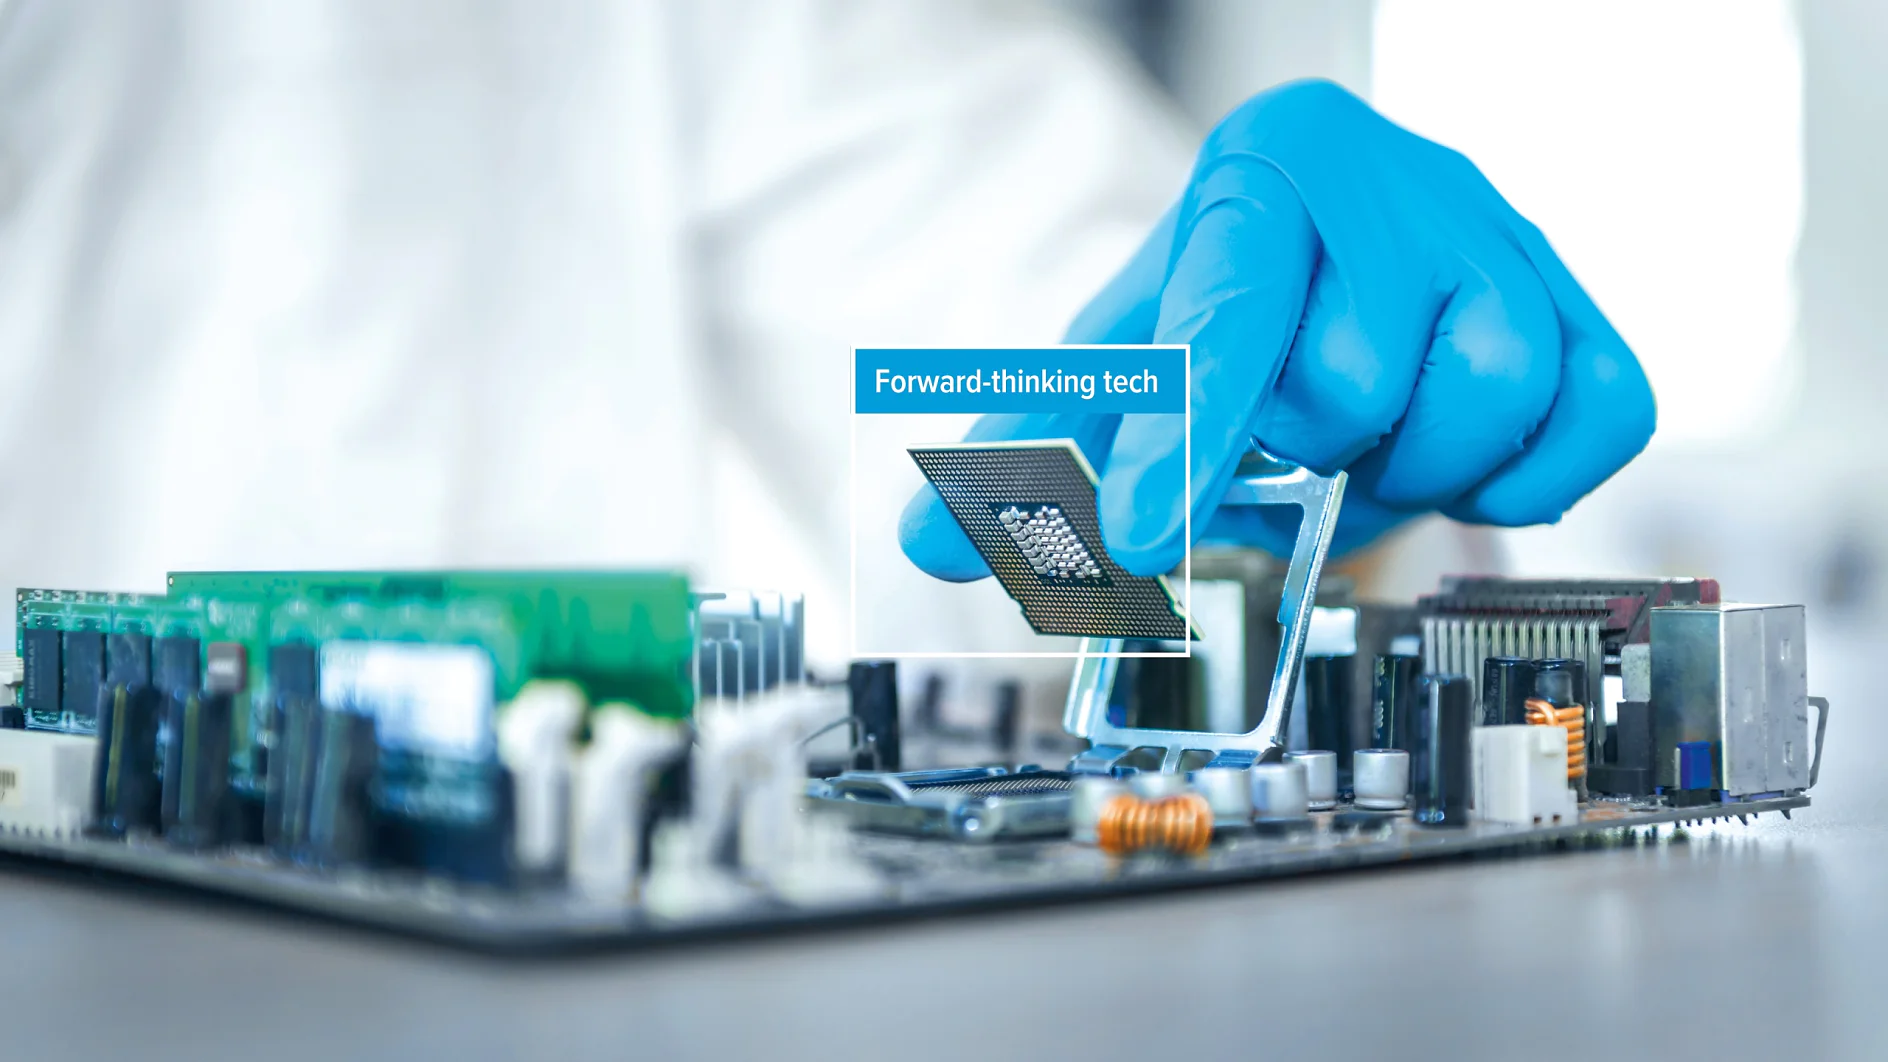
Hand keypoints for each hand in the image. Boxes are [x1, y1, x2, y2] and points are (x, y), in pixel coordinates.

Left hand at [900, 79, 1654, 580]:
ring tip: (1371, 445)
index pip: (1226, 315)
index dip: (1187, 436)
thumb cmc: (1225, 306)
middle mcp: (1393, 179)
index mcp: (1259, 175)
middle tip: (1298, 443)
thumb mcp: (1121, 354)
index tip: (1142, 534)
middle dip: (1310, 451)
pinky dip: (1531, 472)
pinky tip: (1466, 458)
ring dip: (1413, 466)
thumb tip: (931, 545)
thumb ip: (1034, 446)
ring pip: (1484, 392)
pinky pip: (1601, 410)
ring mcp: (1502, 231)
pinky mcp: (1581, 296)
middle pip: (1355, 379)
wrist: (1344, 238)